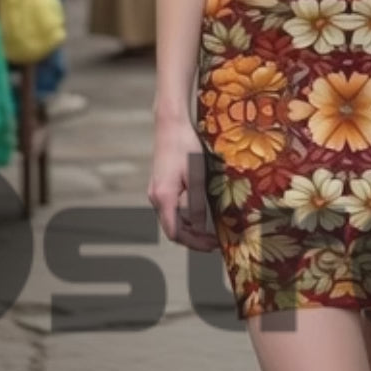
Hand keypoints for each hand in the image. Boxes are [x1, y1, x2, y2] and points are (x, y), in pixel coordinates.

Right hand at [148, 118, 218, 251]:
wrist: (170, 125)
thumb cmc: (184, 146)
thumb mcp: (196, 176)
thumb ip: (196, 203)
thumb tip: (200, 227)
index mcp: (163, 198)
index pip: (175, 233)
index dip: (194, 243)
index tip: (212, 245)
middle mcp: (156, 198)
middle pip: (173, 228)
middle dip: (194, 238)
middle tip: (214, 241)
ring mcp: (156, 191)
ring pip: (172, 219)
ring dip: (190, 227)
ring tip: (210, 230)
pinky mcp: (160, 185)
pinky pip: (171, 208)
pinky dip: (184, 215)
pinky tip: (199, 213)